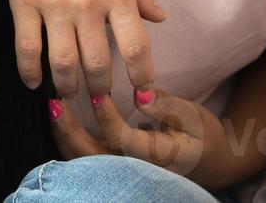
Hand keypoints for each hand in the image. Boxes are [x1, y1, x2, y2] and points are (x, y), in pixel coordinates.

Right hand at [2, 0, 166, 102]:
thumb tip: (160, 19)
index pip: (136, 47)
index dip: (142, 77)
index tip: (144, 95)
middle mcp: (89, 2)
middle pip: (98, 64)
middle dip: (102, 89)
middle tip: (102, 100)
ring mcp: (54, 4)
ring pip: (63, 65)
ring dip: (69, 87)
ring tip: (71, 94)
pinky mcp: (23, 1)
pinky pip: (28, 50)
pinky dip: (32, 73)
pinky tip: (36, 82)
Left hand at [50, 88, 238, 188]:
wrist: (212, 164)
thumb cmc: (203, 137)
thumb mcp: (194, 116)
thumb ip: (167, 105)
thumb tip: (141, 94)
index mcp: (157, 156)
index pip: (123, 139)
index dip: (106, 116)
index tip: (97, 91)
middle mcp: (136, 169)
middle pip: (93, 157)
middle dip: (70, 130)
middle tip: (54, 102)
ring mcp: (125, 173)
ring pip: (85, 162)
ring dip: (65, 136)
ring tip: (53, 109)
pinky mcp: (118, 170)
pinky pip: (88, 160)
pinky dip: (72, 142)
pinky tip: (63, 122)